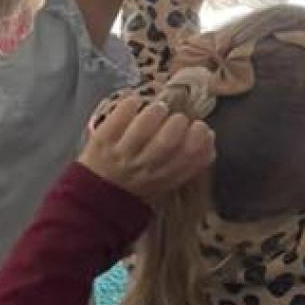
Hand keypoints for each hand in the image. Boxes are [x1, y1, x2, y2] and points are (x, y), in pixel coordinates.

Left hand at [81, 96, 214, 204]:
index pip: (191, 157)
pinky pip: (119, 117)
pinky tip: (134, 104)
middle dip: (178, 122)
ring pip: (144, 127)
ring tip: (157, 109)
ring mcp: (121, 154)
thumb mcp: (166, 181)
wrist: (94, 201)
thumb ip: (188, 164)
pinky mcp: (102, 141)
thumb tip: (209, 136)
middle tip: (175, 118)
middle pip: (168, 140)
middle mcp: (144, 167)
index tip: (200, 128)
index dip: (200, 137)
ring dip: (156, 111)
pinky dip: (130, 104)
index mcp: (165, 178)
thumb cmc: (137, 184)